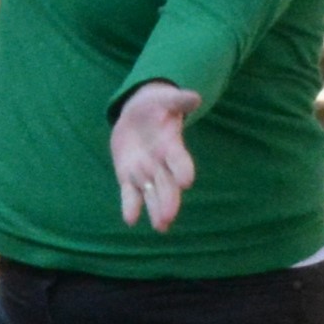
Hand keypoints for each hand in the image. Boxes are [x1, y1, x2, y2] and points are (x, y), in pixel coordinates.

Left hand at [108, 80, 199, 230]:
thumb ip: (179, 100)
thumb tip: (195, 97)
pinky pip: (130, 193)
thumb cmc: (157, 105)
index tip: (187, 181)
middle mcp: (161, 163)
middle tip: (168, 217)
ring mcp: (145, 171)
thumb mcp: (166, 99)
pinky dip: (131, 206)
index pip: (180, 160)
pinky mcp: (128, 176)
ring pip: (152, 193)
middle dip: (168, 200)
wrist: (137, 114)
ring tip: (161, 226)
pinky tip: (131, 220)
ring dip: (155, 209)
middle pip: (166, 184)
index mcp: (171, 145)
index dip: (183, 169)